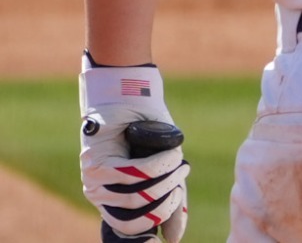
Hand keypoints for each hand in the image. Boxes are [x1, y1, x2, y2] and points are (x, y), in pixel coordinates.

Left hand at [79, 60, 187, 240]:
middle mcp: (99, 194)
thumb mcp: (162, 170)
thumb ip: (168, 200)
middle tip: (181, 177)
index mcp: (112, 201)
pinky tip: (172, 155)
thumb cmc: (148, 132)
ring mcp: (95, 180)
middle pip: (138, 216)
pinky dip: (160, 164)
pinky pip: (135, 173)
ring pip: (139, 194)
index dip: (146, 236)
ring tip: (179, 162)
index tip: (162, 242)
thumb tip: (172, 240)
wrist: (129, 98)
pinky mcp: (98, 162)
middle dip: (168, 200)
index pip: (128, 230)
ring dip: (167, 179)